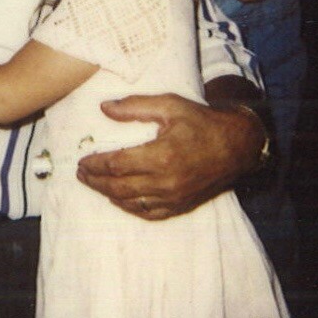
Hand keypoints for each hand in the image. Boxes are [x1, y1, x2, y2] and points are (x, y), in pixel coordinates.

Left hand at [76, 94, 264, 219]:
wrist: (236, 146)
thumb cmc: (201, 121)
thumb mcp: (169, 105)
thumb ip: (135, 106)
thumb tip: (104, 108)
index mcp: (161, 156)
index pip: (117, 165)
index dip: (96, 164)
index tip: (82, 160)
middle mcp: (166, 182)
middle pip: (119, 187)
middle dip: (96, 181)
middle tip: (81, 174)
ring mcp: (173, 197)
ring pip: (131, 202)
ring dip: (108, 194)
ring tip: (94, 184)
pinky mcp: (180, 205)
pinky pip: (149, 213)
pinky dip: (130, 207)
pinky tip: (119, 199)